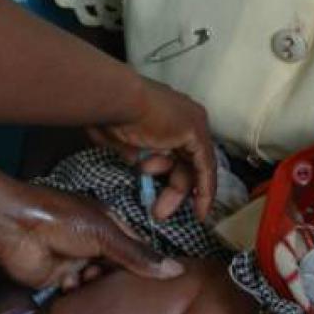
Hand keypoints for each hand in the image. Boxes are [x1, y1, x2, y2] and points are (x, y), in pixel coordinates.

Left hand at [0, 182, 183, 290]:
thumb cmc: (62, 219)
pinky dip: (76, 293)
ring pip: (97, 283)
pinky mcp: (59, 278)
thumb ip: (139, 256)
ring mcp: (77, 260)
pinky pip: (76, 293)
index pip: (137, 249)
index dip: (147, 266)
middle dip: (118, 280)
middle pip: (117, 270)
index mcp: (109, 224)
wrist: (16, 229)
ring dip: (95, 286)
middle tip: (120, 288)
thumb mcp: (106, 235)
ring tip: (89, 278)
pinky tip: (71, 285)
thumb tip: (176, 272)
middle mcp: (95, 243)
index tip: (160, 286)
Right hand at [88, 78, 215, 219]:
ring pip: (193, 167)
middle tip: (158, 213)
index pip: (177, 150)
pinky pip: (205, 168)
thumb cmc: (108, 114)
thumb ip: (132, 151)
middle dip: (172, 190)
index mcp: (166, 113)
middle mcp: (184, 115)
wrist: (115, 100)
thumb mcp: (121, 139)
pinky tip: (200, 212)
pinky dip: (204, 190)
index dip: (171, 174)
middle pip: (185, 161)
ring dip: (176, 193)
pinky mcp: (196, 132)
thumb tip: (137, 162)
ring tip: (158, 209)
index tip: (162, 197)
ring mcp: (192, 122)